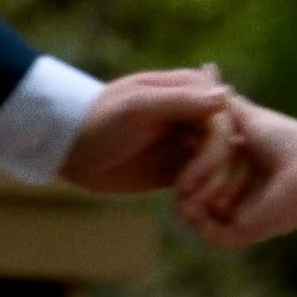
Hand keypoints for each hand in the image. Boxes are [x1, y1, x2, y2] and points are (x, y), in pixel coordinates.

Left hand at [57, 68, 233, 193]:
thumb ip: (181, 101)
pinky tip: (185, 208)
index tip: (193, 176)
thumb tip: (226, 95)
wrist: (70, 148)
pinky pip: (205, 182)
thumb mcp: (138, 107)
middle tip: (186, 195)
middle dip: (213, 171)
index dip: (218, 146)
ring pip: (221, 163)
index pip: (223, 115)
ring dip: (211, 186)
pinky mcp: (180, 167)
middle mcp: (194, 113)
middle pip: (226, 141)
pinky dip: (202, 196)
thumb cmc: (100, 119)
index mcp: (189, 88)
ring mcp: (188, 140)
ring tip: (186, 204)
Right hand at [173, 94, 296, 248]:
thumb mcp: (242, 114)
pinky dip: (198, 220)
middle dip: (182, 182)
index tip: (170, 143)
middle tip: (179, 170)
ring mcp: (241, 215)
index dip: (182, 160)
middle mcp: (237, 194)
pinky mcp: (246, 232)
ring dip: (188, 201)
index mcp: (236, 170)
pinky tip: (193, 201)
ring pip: (199, 216)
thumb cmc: (285, 136)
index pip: (197, 172)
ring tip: (186, 185)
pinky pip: (212, 235)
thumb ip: (220, 102)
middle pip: (195, 195)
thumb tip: (205, 68)